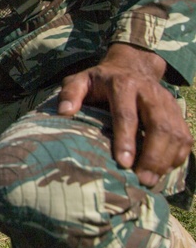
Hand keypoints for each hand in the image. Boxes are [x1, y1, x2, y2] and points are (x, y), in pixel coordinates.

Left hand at [58, 43, 191, 186]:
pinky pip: (185, 137)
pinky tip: (163, 171)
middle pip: (159, 126)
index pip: (127, 115)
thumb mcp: (81, 80)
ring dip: (166, 160)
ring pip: (176, 133)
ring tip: (150, 180)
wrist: (132, 66)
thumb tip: (64, 113)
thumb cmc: (101, 80)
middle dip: (153, 155)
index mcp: (123, 85)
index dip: (126, 140)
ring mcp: (167, 104)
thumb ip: (70, 93)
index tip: (124, 162)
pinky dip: (177, 156)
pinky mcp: (177, 113)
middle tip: (142, 179)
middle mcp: (150, 93)